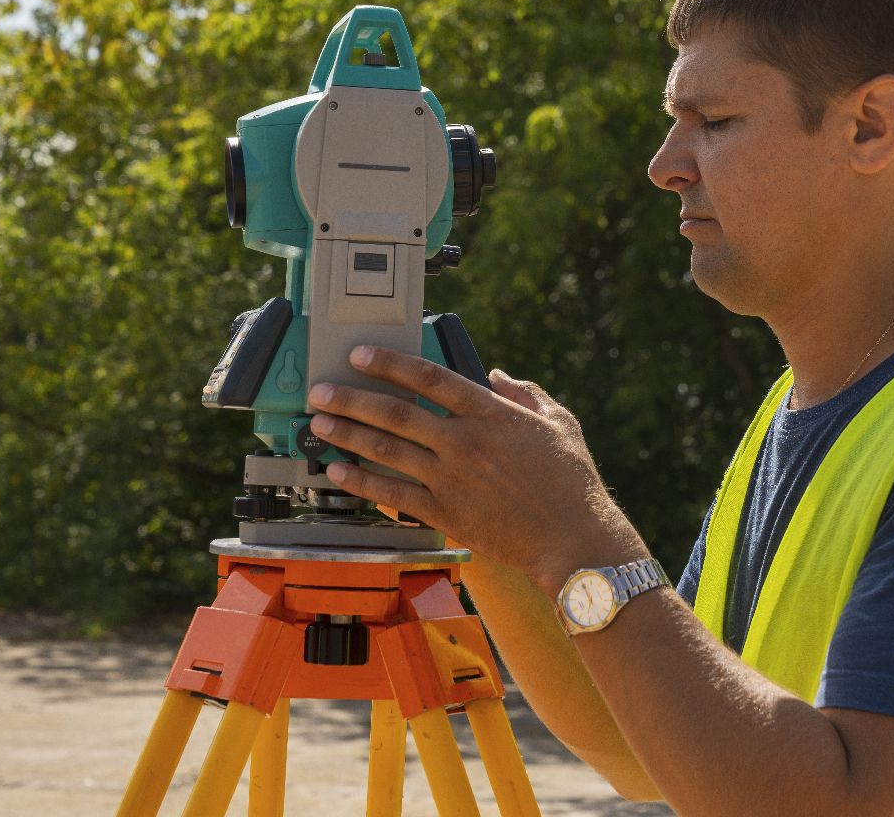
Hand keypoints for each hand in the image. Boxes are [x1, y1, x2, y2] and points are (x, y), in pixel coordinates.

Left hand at [306, 346, 647, 596]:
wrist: (573, 539)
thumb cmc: (572, 482)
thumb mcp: (560, 423)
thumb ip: (525, 394)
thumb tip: (498, 375)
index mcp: (492, 414)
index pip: (431, 379)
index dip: (391, 363)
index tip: (361, 355)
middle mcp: (465, 443)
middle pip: (396, 413)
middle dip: (352, 398)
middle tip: (322, 391)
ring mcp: (451, 479)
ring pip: (387, 450)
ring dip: (347, 435)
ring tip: (320, 424)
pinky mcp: (445, 514)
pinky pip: (393, 494)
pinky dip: (361, 483)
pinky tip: (338, 473)